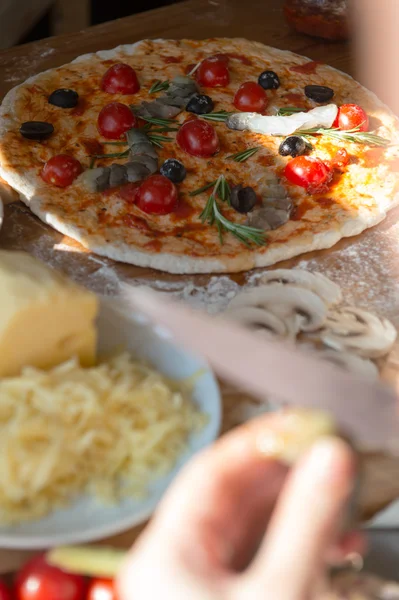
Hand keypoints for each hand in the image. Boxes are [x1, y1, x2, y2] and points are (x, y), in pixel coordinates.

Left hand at [117, 414, 364, 599]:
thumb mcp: (279, 593)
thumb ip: (305, 522)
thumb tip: (331, 454)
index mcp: (167, 553)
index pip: (210, 473)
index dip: (257, 442)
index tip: (303, 422)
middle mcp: (180, 564)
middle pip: (236, 499)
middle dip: (287, 477)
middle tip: (331, 455)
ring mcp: (206, 588)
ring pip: (255, 530)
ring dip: (301, 514)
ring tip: (344, 508)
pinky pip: (267, 561)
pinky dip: (301, 549)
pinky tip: (337, 549)